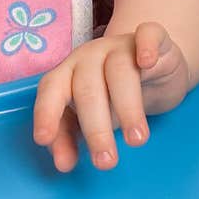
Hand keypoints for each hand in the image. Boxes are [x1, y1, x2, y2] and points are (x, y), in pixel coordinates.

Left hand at [32, 21, 189, 171]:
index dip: (46, 112)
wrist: (155, 67)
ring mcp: (121, 45)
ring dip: (127, 107)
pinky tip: (147, 62)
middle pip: (87, 88)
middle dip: (95, 128)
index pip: (51, 89)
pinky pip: (149, 35)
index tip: (43, 139)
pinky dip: (146, 46)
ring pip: (119, 70)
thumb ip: (70, 138)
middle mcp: (90, 56)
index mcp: (68, 73)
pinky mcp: (154, 38)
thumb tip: (63, 164)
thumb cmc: (114, 95)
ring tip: (136, 140)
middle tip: (106, 162)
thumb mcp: (90, 118)